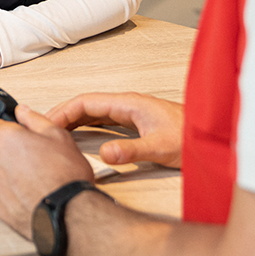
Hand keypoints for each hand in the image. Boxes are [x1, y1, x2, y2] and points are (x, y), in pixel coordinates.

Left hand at [0, 105, 94, 238]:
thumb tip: (23, 112)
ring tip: (38, 178)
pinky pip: (2, 192)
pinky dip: (13, 192)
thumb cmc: (65, 177)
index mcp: (4, 138)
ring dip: (12, 172)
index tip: (20, 133)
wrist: (68, 214)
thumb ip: (35, 119)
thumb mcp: (58, 136)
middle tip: (36, 157)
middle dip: (12, 150)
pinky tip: (33, 193)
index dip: (9, 128)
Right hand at [45, 92, 183, 167]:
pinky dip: (85, 125)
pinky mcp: (135, 123)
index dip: (63, 111)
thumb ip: (132, 151)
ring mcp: (130, 113)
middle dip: (62, 114)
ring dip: (73, 119)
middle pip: (86, 105)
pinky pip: (102, 120)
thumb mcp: (160, 148)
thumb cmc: (191, 137)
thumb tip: (105, 153)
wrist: (212, 138)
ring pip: (93, 112)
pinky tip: (80, 135)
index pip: (86, 102)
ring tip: (55, 131)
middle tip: (42, 128)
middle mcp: (127, 105)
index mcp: (128, 103)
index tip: (47, 123)